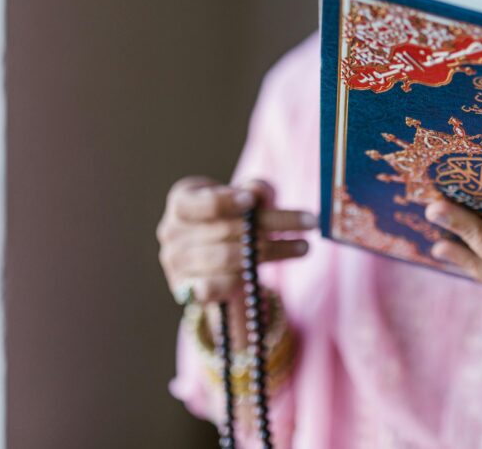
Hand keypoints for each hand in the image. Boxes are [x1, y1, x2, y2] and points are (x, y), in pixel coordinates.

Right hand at [157, 176, 314, 303]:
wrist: (215, 259)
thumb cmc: (232, 217)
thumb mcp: (244, 198)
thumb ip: (255, 191)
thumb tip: (259, 192)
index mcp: (182, 202)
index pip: (204, 202)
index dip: (227, 201)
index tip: (253, 200)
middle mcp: (171, 232)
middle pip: (226, 230)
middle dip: (272, 225)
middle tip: (310, 222)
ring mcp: (176, 264)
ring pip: (228, 258)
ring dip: (272, 251)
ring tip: (304, 246)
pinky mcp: (187, 290)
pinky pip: (219, 287)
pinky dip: (242, 282)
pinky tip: (265, 277)